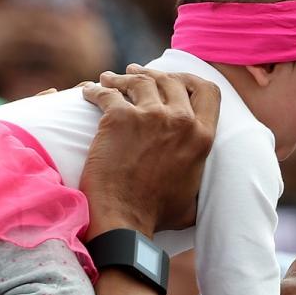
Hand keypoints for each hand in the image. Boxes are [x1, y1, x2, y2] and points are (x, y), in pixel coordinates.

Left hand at [79, 65, 220, 239]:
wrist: (125, 220)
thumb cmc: (155, 216)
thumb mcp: (192, 199)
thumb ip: (196, 182)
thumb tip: (197, 185)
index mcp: (201, 137)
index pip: (207, 91)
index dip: (189, 80)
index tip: (174, 79)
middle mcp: (180, 120)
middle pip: (170, 80)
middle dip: (153, 74)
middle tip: (136, 74)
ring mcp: (150, 116)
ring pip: (139, 80)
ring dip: (123, 77)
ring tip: (110, 79)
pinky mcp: (119, 118)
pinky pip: (106, 92)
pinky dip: (95, 90)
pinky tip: (88, 93)